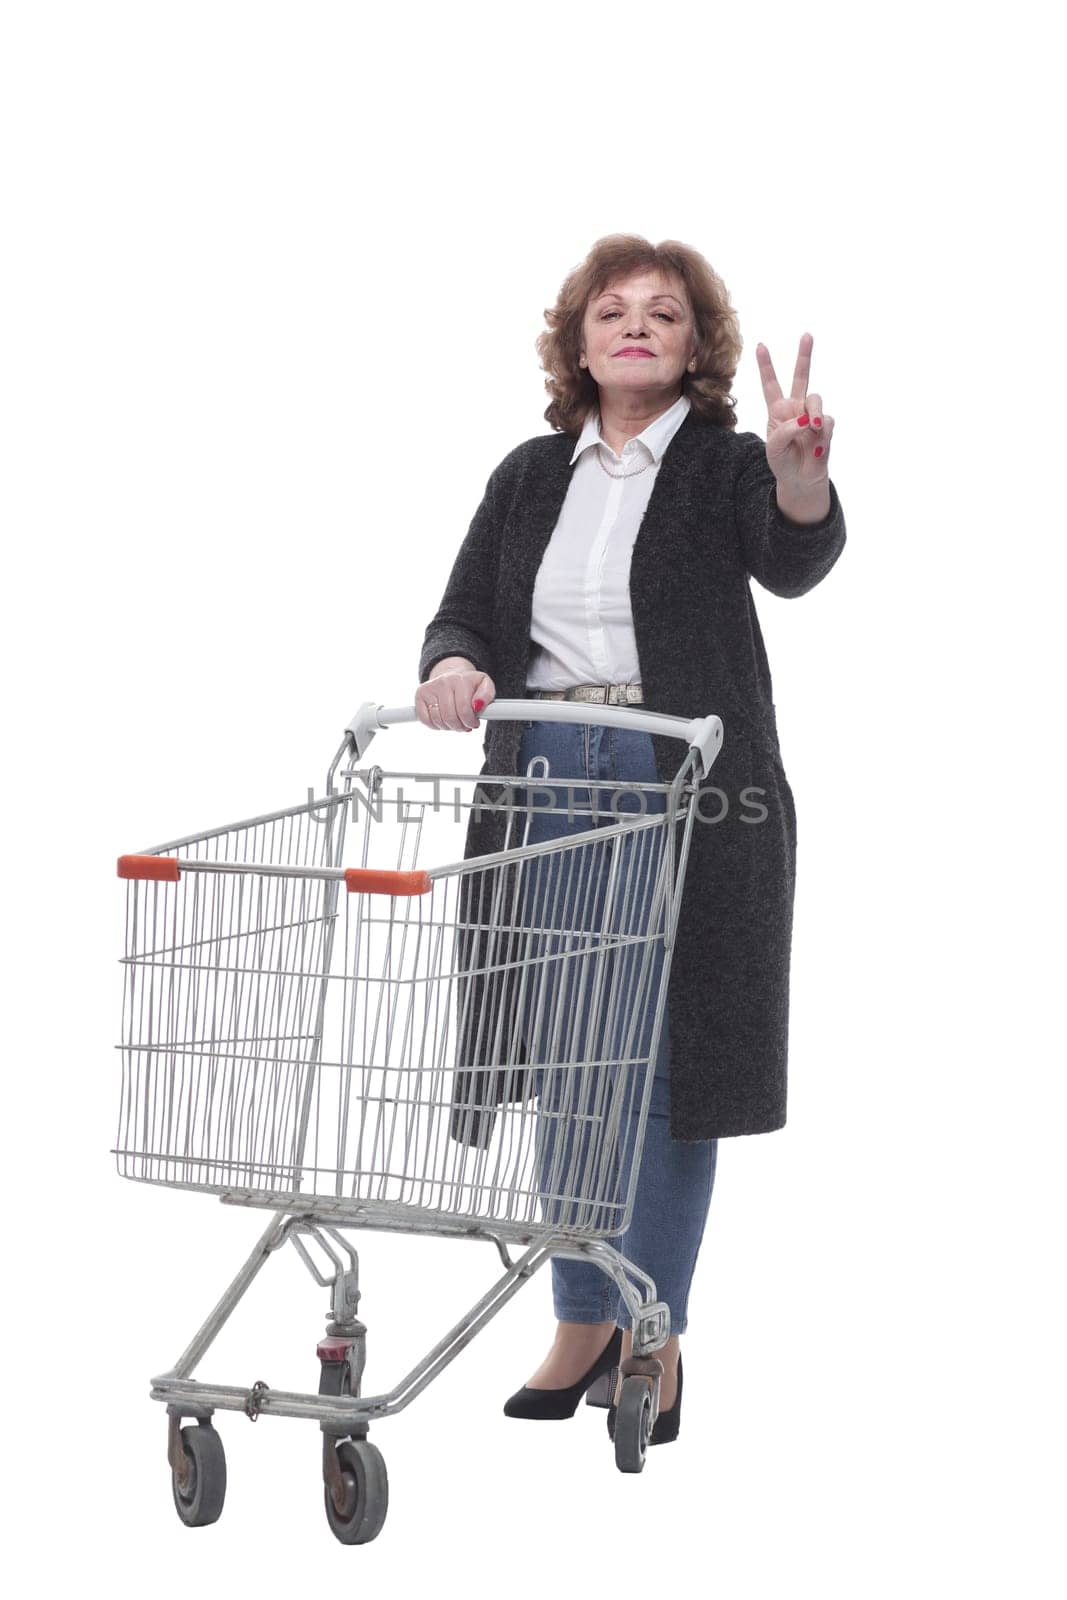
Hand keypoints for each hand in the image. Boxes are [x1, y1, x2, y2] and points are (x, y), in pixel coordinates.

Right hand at [415, 661, 495, 730]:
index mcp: (461, 680)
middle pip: (450, 717)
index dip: (470, 721)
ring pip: (438, 720)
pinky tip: (443, 720)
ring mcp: (430, 688)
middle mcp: (444, 682)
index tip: (474, 723)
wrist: (453, 675)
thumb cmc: (470, 685)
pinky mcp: (420, 694)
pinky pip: (425, 719)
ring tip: (455, 721)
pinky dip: (434, 725)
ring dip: (448, 727)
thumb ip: (487, 695)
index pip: (464, 710)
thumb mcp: (485, 685)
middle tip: (465, 725)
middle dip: (460, 726)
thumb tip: (478, 705)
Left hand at [755, 333, 835, 498]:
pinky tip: (816, 448)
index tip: (760, 345)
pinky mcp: (826, 427)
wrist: (799, 479)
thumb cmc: (782, 461)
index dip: (766, 366)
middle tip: (807, 335)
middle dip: (804, 356)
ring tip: (813, 429)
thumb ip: (786, 430)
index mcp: (777, 410)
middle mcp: (796, 407)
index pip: (770, 384)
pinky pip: (827, 423)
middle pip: (801, 377)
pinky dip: (822, 436)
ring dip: (815, 414)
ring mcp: (812, 415)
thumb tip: (807, 419)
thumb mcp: (774, 447)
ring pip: (816, 400)